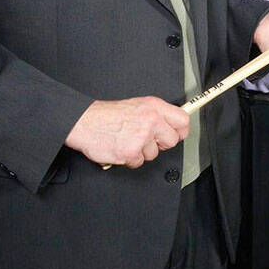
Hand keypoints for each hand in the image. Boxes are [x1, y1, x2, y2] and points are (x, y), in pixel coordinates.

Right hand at [64, 96, 188, 167]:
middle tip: (146, 140)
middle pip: (172, 141)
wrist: (85, 122)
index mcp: (154, 107)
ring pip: (154, 154)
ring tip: (128, 141)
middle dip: (160, 144)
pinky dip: (130, 159)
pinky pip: (139, 162)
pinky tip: (121, 148)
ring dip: (142, 152)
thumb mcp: (138, 105)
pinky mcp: (131, 152)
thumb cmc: (108, 115)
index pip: (183, 121)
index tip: (175, 134)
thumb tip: (172, 124)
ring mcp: (141, 137)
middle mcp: (151, 120)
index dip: (180, 131)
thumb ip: (157, 114)